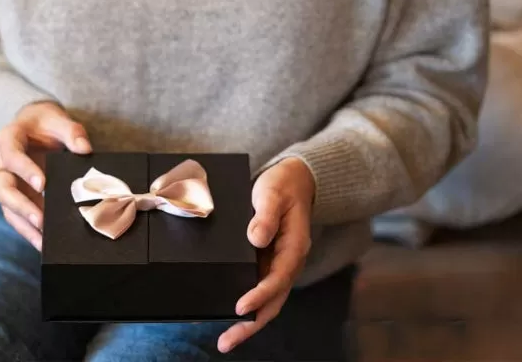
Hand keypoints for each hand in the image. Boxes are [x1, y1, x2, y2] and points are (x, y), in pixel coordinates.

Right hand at [0, 101, 91, 250]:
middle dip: (20, 205)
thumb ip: (72, 131)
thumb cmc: (46, 123)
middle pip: (2, 187)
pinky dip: (28, 231)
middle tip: (41, 220)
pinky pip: (16, 216)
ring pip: (7, 207)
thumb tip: (84, 149)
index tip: (42, 184)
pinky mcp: (15, 197)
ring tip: (43, 240)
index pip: (11, 154)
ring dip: (24, 224)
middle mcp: (0, 163)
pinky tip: (43, 244)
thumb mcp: (58, 120)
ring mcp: (6, 182)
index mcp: (8, 138)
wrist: (36, 127)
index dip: (24, 170)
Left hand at [218, 158, 314, 354]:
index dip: (259, 295)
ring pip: (267, 300)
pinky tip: (229, 311)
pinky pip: (260, 288)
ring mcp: (279, 264)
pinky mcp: (269, 261)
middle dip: (251, 324)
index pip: (277, 279)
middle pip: (273, 301)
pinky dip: (249, 305)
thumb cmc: (284, 185)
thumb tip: (255, 239)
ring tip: (226, 338)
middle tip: (226, 341)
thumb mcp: (273, 193)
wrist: (295, 179)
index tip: (240, 307)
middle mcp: (288, 262)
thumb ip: (266, 215)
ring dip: (249, 321)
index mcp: (293, 247)